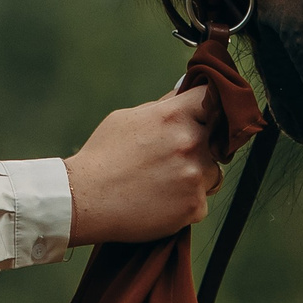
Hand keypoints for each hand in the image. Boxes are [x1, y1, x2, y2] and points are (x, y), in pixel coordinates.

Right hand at [64, 86, 223, 246]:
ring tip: (160, 183)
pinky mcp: (195, 206)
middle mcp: (190, 143)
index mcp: (173, 116)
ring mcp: (195, 176)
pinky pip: (200, 200)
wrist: (85, 200)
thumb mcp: (127, 119)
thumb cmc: (102, 157)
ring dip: (195, 176)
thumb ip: (162, 108)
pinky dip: (184, 202)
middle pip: (217, 140)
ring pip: (212, 173)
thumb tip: (184, 96)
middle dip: (201, 146)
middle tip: (172, 157)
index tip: (204, 115)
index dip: (208, 106)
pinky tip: (158, 202)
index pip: (211, 98)